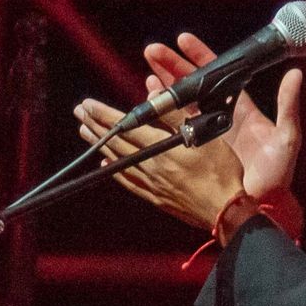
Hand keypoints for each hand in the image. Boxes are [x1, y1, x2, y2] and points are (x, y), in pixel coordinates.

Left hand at [74, 96, 246, 231]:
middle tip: (79, 112)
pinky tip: (106, 164)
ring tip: (85, 131)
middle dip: (96, 125)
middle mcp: (151, 165)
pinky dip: (114, 171)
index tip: (87, 104)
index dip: (104, 114)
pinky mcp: (156, 197)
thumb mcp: (204, 133)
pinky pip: (128, 182)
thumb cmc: (220, 171)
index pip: (125, 126)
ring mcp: (151, 183)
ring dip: (100, 144)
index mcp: (161, 148)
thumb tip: (154, 95)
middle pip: (116, 142)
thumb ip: (176, 114)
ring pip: (118, 160)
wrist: (225, 210)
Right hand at [141, 33, 302, 198]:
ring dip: (164, 88)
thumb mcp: (287, 137)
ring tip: (148, 73)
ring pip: (180, 104)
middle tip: (153, 51)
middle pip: (193, 85)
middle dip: (172, 67)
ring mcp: (206, 134)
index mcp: (242, 109)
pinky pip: (174, 128)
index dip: (200, 55)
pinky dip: (160, 115)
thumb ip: (288, 105)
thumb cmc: (277, 174)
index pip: (219, 74)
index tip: (182, 39)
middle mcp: (222, 117)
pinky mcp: (195, 151)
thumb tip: (295, 73)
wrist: (262, 206)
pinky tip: (148, 104)